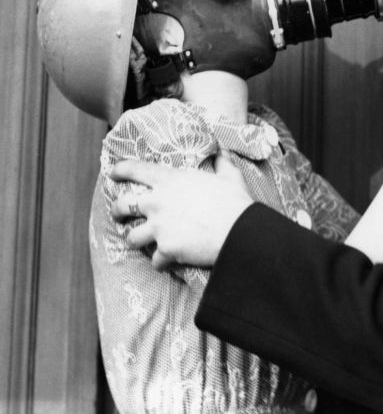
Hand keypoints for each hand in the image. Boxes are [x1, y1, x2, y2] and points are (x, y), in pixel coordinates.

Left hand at [110, 149, 253, 269]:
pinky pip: (155, 260)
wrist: (239, 231)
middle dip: (118, 210)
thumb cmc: (235, 201)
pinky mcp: (166, 249)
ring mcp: (160, 227)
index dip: (121, 169)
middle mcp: (158, 202)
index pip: (137, 169)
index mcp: (171, 180)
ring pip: (132, 237)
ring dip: (137, 240)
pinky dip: (160, 262)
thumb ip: (222, 162)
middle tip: (119, 214)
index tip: (113, 172)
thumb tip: (223, 152)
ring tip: (141, 242)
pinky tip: (165, 262)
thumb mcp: (230, 176)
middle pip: (124, 205)